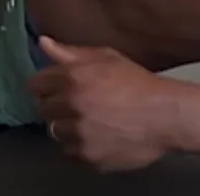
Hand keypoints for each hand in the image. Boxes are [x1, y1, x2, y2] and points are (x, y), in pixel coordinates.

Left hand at [27, 36, 173, 173]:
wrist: (165, 115)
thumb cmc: (138, 83)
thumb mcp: (107, 58)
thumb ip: (70, 53)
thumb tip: (42, 43)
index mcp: (73, 77)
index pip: (35, 84)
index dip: (47, 85)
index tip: (58, 88)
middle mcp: (70, 105)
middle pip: (44, 109)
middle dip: (59, 106)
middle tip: (83, 104)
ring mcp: (78, 133)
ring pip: (56, 132)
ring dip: (69, 127)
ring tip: (94, 121)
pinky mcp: (86, 156)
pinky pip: (71, 152)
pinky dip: (82, 146)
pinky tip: (101, 136)